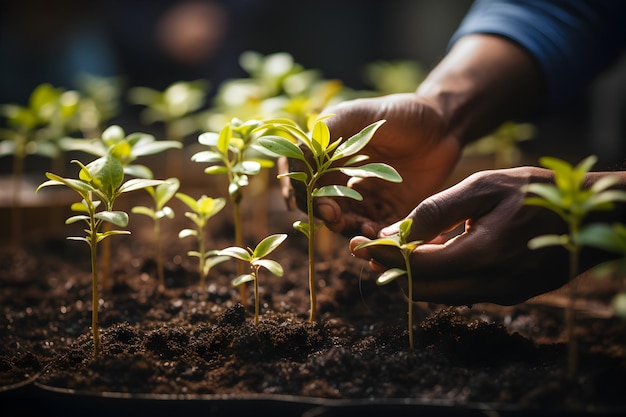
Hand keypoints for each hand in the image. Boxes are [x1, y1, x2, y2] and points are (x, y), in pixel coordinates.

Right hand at [279, 92, 461, 237]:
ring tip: (359, 227)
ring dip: (348, 229)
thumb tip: (296, 159)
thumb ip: (325, 135)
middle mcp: (342, 181)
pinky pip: (377, 231)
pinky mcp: (390, 212)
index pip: (302, 182)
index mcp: (328, 159)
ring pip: (347, 223)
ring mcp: (366, 199)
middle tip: (335, 216)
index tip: (310, 196)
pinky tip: (378, 233)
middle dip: (325, 215)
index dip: (301, 194)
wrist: (444, 124)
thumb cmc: (400, 113)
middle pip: (321, 207)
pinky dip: (373, 237)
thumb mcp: (358, 115)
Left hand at [350, 167, 607, 305]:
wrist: (590, 215)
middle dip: (393, 270)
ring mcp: (502, 294)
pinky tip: (432, 253)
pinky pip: (460, 292)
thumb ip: (437, 210)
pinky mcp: (509, 295)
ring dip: (414, 275)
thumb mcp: (485, 186)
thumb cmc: (538, 192)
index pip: (418, 266)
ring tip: (396, 248)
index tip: (358, 246)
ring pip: (440, 295)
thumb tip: (394, 232)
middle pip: (423, 290)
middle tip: (369, 249)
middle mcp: (492, 283)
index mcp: (484, 253)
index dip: (385, 257)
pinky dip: (439, 276)